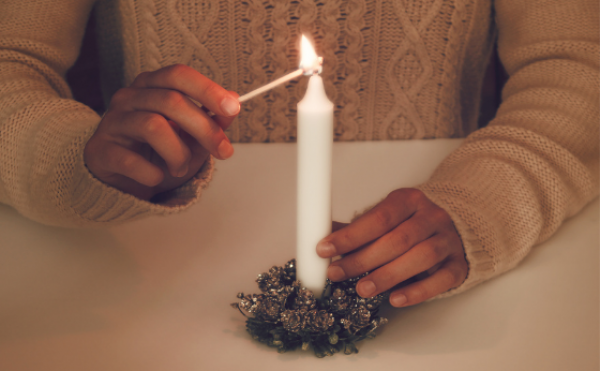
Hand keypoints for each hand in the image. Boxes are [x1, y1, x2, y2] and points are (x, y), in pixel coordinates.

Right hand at [84, 64, 239, 199]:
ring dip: (178, 153)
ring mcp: (112, 122)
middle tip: (223, 151)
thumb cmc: (158, 153)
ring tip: (181, 168)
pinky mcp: (100, 150)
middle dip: (204, 128)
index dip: (207, 89)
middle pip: (171, 101)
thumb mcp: (191, 137)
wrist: (121, 181)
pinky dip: (152, 173)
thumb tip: (234, 102)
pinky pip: (130, 160)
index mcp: (152, 86)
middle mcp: (129, 97)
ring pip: (153, 126)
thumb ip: (211, 120)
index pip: (179, 75)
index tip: (233, 108)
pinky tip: (156, 178)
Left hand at [317, 188, 466, 306]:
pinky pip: (441, 279)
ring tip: (362, 289)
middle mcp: (431, 217)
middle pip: (397, 239)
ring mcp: (448, 241)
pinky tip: (396, 299)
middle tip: (337, 273)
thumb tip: (321, 235)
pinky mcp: (458, 265)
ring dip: (388, 275)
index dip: (350, 236)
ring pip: (421, 257)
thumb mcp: (384, 219)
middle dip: (363, 259)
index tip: (325, 249)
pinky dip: (418, 292)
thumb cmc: (410, 225)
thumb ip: (356, 229)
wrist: (454, 229)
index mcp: (409, 201)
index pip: (378, 218)